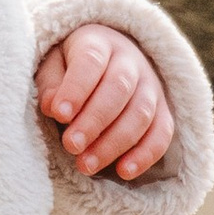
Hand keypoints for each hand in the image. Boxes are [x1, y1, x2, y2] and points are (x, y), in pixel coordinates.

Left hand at [36, 23, 175, 182]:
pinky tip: (124, 171)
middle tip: (70, 146)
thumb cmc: (68, 67)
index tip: (59, 114)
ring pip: (141, 113)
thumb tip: (54, 107)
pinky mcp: (163, 110)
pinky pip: (162, 133)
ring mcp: (150, 85)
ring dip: (114, 143)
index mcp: (98, 42)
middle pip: (118, 88)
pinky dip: (146, 154)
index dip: (76, 88)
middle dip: (94, 121)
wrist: (107, 60)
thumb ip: (50, 83)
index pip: (90, 61)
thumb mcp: (51, 65)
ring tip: (85, 165)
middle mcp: (129, 61)